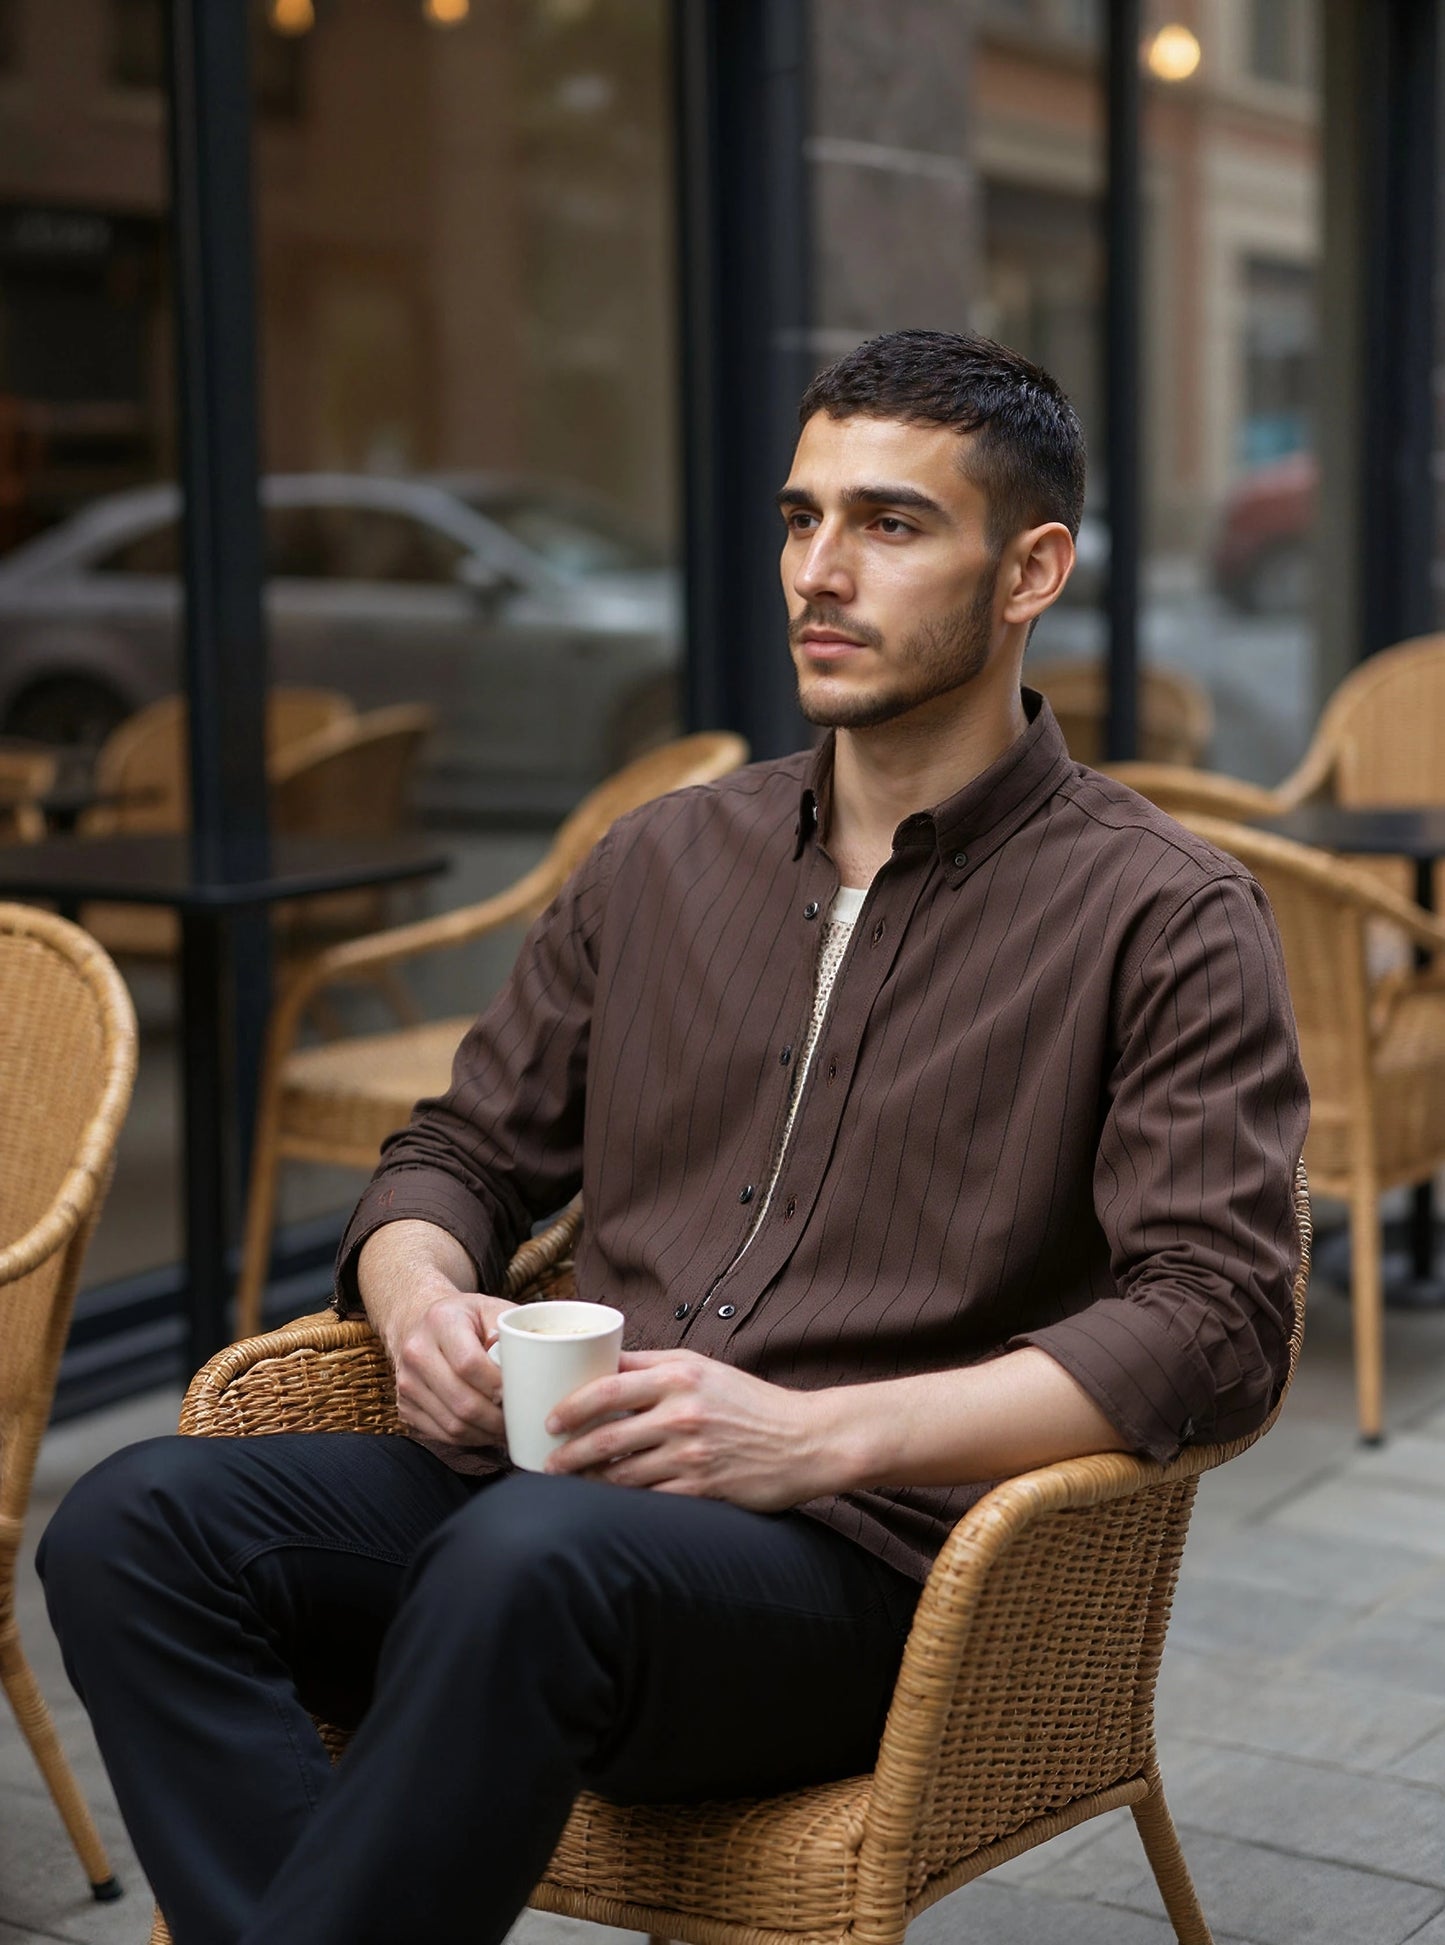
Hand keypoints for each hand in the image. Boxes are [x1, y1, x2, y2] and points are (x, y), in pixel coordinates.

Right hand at [384, 1281, 517, 1446]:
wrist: (418, 1321)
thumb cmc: (464, 1317)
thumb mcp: (489, 1307)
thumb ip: (509, 1329)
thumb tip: (524, 1361)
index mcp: (440, 1321)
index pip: (469, 1364)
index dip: (498, 1385)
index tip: (521, 1393)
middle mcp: (416, 1352)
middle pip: (462, 1401)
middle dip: (497, 1419)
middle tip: (522, 1420)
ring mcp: (407, 1382)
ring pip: (452, 1424)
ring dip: (486, 1434)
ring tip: (510, 1429)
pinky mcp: (404, 1405)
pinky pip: (442, 1434)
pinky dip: (470, 1439)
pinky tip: (488, 1432)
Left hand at [543, 1349, 834, 1510]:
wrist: (804, 1440)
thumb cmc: (751, 1402)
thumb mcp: (704, 1368)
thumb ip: (654, 1365)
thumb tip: (603, 1363)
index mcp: (679, 1376)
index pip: (608, 1387)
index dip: (570, 1405)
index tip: (549, 1419)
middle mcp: (683, 1413)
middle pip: (606, 1435)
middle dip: (567, 1453)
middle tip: (546, 1463)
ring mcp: (692, 1454)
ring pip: (621, 1473)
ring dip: (587, 1482)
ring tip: (568, 1485)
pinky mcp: (703, 1489)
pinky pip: (648, 1499)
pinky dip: (623, 1502)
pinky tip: (607, 1503)